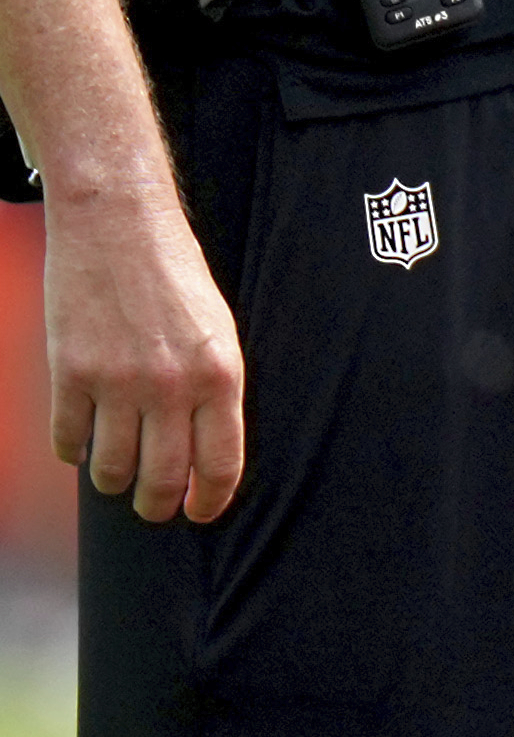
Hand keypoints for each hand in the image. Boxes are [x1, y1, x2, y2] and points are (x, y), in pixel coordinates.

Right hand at [45, 182, 243, 523]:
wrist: (117, 223)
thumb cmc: (174, 276)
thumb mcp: (220, 333)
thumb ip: (216, 390)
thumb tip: (206, 448)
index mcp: (220, 378)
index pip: (220, 464)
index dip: (209, 501)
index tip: (198, 513)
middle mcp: (172, 386)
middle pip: (165, 475)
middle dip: (159, 505)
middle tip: (154, 511)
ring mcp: (118, 380)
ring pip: (114, 465)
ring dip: (114, 483)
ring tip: (115, 483)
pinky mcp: (70, 369)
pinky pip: (69, 435)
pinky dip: (72, 451)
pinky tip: (77, 451)